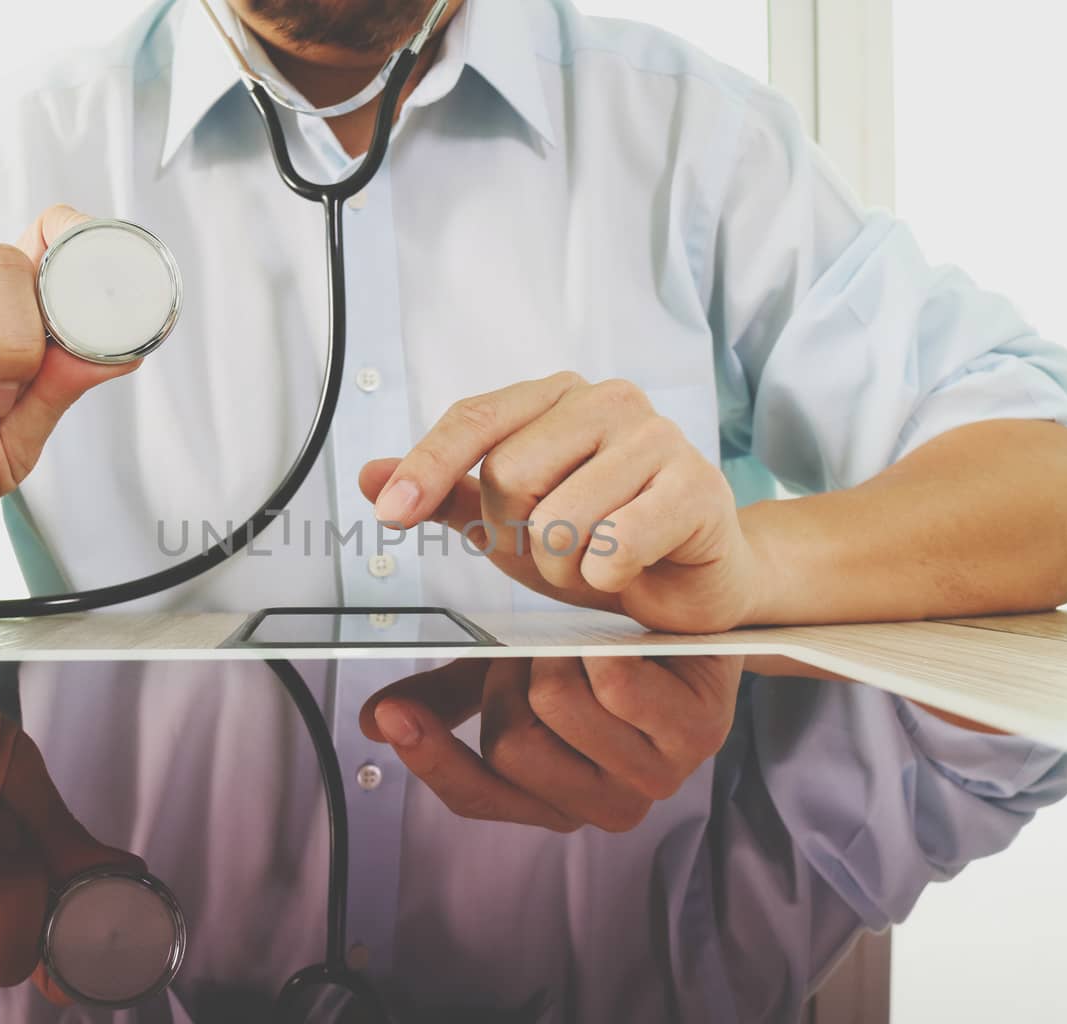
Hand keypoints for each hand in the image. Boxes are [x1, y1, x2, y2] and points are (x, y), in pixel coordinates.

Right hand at [360, 656, 740, 831]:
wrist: (680, 617)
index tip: (392, 716)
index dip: (430, 756)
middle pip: (510, 744)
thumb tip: (374, 722)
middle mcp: (604, 808)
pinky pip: (616, 680)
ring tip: (583, 646)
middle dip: (510, 679)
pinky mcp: (698, 736)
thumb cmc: (593, 654)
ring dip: (556, 654)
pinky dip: (603, 643)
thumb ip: (442, 701)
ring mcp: (655, 778)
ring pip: (556, 705)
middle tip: (539, 653)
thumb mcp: (508, 675)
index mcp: (554, 802)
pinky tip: (621, 641)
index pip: (474, 796)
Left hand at [362, 373, 764, 633]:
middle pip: (508, 474)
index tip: (390, 512)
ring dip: (564, 565)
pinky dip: (608, 575)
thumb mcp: (514, 524)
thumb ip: (449, 498)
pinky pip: (613, 546)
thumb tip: (370, 476)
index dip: (427, 466)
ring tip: (597, 562)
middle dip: (518, 535)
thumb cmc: (607, 541)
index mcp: (558, 399)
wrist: (696, 580)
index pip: (475, 419)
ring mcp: (657, 436)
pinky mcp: (696, 485)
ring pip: (558, 518)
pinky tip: (632, 569)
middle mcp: (608, 400)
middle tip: (558, 549)